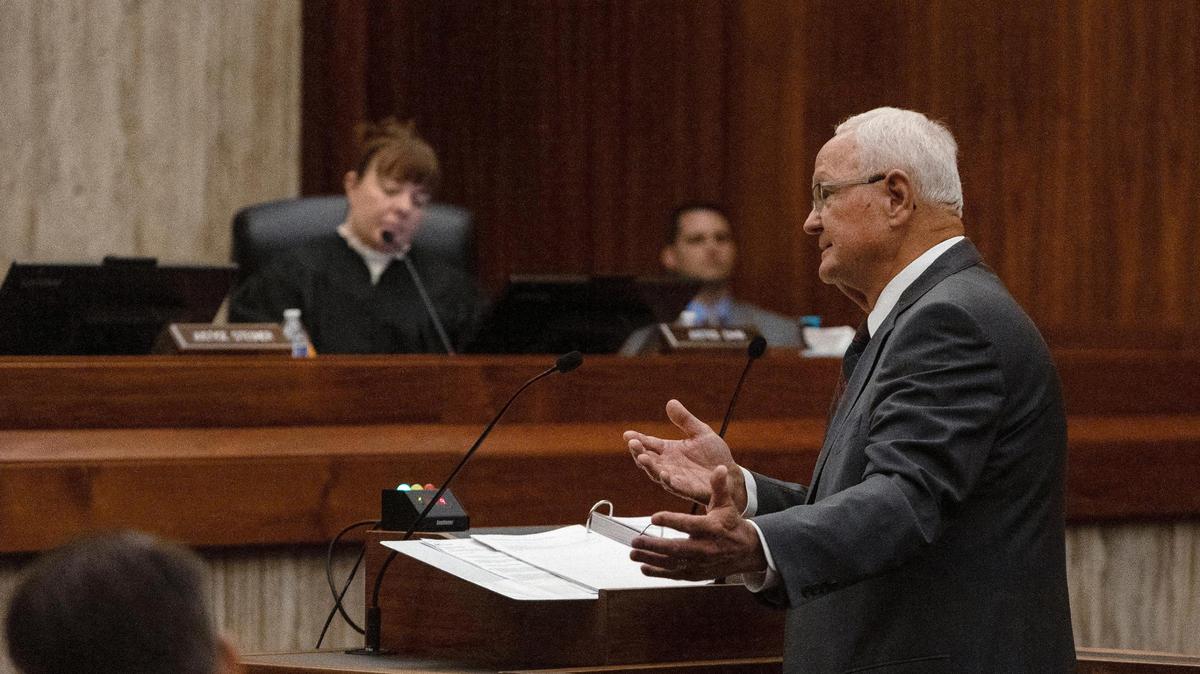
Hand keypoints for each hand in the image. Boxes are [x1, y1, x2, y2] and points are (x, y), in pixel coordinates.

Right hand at [624, 399, 746, 509]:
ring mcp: (676, 478)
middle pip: (648, 459)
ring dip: (649, 466)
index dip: (638, 439)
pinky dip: (668, 481)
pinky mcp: (687, 489)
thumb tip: (671, 402)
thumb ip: (685, 420)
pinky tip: (664, 474)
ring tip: (643, 458)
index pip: (649, 444)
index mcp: (669, 450)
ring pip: (657, 473)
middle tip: (633, 444)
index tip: (627, 435)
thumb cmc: (713, 455)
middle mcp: (668, 464)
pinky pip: (675, 486)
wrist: (730, 474)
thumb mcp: (700, 432)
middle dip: (638, 452)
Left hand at [629, 466, 766, 580]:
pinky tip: (644, 567)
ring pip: (673, 564)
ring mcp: (700, 564)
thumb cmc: (731, 525)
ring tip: (633, 554)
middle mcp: (706, 549)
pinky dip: (659, 573)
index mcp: (712, 529)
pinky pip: (675, 575)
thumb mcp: (726, 504)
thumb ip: (719, 487)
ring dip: (651, 560)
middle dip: (654, 546)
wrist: (746, 552)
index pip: (689, 524)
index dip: (671, 521)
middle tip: (635, 541)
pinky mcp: (696, 574)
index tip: (654, 517)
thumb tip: (720, 468)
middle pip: (677, 549)